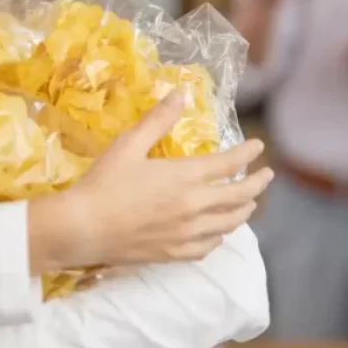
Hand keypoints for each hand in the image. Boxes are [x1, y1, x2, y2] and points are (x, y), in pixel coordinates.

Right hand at [29, 92, 273, 271]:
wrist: (81, 229)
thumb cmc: (104, 183)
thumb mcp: (129, 143)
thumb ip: (158, 120)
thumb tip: (182, 93)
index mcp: (185, 177)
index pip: (229, 163)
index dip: (247, 153)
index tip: (259, 147)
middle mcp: (194, 207)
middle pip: (239, 197)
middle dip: (257, 185)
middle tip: (266, 176)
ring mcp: (186, 234)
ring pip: (228, 224)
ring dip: (243, 211)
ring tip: (248, 204)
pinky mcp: (174, 254)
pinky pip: (208, 247)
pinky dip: (219, 236)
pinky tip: (217, 233)